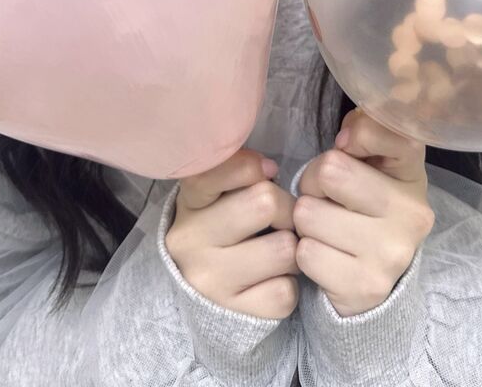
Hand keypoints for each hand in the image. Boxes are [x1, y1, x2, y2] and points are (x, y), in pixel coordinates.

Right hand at [165, 148, 300, 319]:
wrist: (201, 293)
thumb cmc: (222, 228)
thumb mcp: (217, 194)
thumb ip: (239, 172)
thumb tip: (271, 169)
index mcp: (189, 204)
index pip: (218, 170)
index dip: (252, 166)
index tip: (265, 173)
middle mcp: (191, 243)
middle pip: (265, 203)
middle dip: (286, 208)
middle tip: (281, 219)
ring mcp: (210, 282)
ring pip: (284, 249)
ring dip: (291, 249)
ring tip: (277, 250)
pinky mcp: (233, 314)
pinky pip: (285, 292)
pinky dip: (289, 285)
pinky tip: (271, 280)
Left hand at [293, 108, 434, 317]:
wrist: (374, 275)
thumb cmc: (364, 204)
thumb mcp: (374, 162)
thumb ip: (362, 132)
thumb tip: (345, 139)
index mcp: (413, 173)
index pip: (379, 131)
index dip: (354, 136)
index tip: (349, 149)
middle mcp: (411, 214)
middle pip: (329, 171)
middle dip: (314, 182)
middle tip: (326, 197)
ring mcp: (392, 254)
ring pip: (308, 214)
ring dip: (305, 220)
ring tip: (325, 227)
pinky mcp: (366, 287)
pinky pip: (306, 253)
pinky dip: (306, 253)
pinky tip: (326, 254)